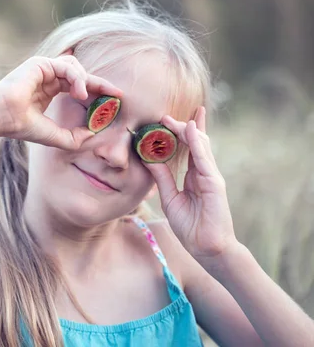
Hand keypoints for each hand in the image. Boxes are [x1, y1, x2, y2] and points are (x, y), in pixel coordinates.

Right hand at [0, 53, 122, 149]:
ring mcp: (44, 69)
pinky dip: (77, 78)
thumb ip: (73, 137)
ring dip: (85, 81)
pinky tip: (80, 93)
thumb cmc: (22, 126)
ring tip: (85, 98)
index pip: (77, 86)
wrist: (3, 117)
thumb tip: (92, 135)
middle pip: (81, 75)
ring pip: (75, 66)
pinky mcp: (41, 63)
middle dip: (100, 83)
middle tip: (117, 93)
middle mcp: (47, 78)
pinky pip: (67, 65)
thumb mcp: (54, 136)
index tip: (115, 99)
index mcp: (48, 91)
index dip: (97, 91)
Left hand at [144, 107, 237, 261]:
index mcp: (194, 176)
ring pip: (200, 146)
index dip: (180, 132)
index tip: (165, 120)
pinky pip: (204, 159)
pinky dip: (198, 144)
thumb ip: (162, 178)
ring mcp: (211, 176)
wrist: (206, 248)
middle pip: (194, 142)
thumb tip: (149, 159)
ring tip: (172, 119)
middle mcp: (204, 172)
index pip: (188, 148)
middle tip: (164, 115)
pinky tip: (191, 131)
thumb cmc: (190, 227)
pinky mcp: (215, 183)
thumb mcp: (170, 198)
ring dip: (187, 130)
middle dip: (182, 127)